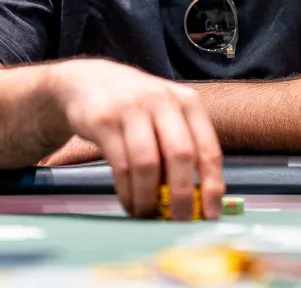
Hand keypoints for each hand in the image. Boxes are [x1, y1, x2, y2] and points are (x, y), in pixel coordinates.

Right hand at [47, 59, 222, 220]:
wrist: (88, 80)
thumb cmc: (136, 106)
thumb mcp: (166, 114)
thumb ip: (183, 146)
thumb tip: (197, 199)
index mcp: (187, 102)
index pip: (208, 148)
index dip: (212, 185)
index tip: (210, 213)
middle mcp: (162, 101)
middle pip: (181, 155)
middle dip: (182, 195)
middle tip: (180, 220)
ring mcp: (132, 108)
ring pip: (148, 164)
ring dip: (149, 198)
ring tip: (147, 214)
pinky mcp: (104, 120)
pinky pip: (121, 165)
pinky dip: (127, 192)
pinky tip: (130, 202)